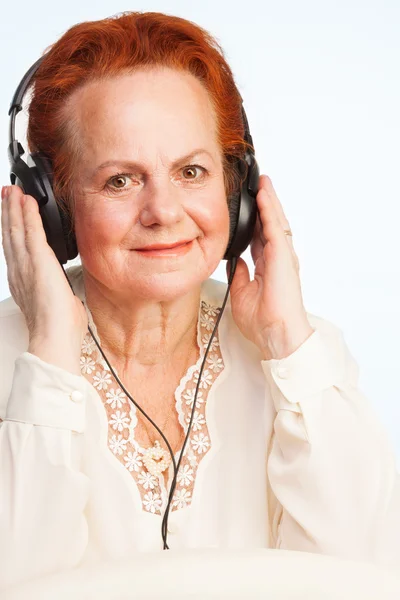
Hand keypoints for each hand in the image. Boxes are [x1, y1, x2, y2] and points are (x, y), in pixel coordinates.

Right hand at [1, 185, 86, 374]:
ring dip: (14, 209)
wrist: (55, 338)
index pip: (16, 251)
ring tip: (13, 191)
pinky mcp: (38, 261)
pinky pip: (31, 231)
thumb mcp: (59, 307)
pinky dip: (28, 214)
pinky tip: (27, 201)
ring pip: (16, 230)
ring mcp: (26, 266)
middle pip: (10, 236)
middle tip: (7, 194)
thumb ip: (60, 296)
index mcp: (24, 284)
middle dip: (8, 214)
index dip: (12, 232)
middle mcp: (20, 272)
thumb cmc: (60, 330)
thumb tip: (67, 296)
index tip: (12, 217)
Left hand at [228, 175, 314, 359]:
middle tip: (257, 185)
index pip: (260, 237)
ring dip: (268, 201)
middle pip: (270, 224)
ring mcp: (283, 256)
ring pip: (275, 221)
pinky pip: (275, 227)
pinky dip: (269, 209)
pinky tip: (263, 195)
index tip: (248, 205)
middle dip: (264, 204)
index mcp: (268, 267)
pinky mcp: (284, 256)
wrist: (276, 335)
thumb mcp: (241, 292)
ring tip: (261, 182)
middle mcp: (278, 259)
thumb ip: (238, 274)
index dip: (255, 220)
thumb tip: (234, 261)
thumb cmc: (263, 321)